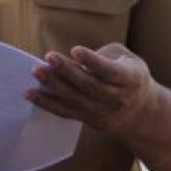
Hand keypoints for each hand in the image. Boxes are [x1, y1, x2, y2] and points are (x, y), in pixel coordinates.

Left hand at [27, 43, 157, 134]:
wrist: (140, 112)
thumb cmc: (129, 75)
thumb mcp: (127, 58)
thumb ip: (104, 56)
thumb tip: (73, 58)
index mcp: (131, 79)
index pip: (111, 71)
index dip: (93, 61)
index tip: (76, 50)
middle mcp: (117, 98)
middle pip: (90, 86)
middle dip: (67, 71)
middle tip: (49, 57)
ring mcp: (102, 112)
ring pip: (75, 100)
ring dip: (53, 86)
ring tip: (37, 72)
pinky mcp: (88, 120)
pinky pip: (65, 112)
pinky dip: (47, 103)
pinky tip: (30, 93)